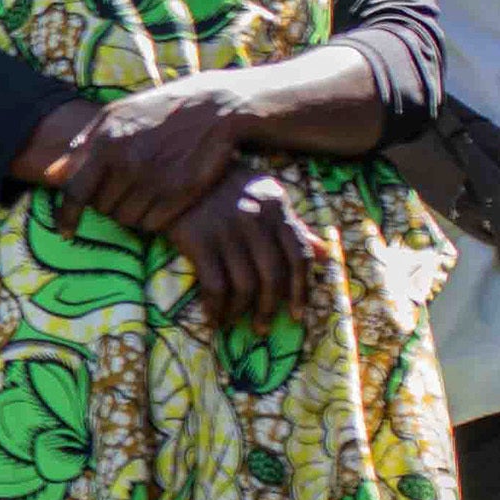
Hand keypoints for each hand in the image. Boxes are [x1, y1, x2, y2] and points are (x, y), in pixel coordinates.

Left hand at [50, 74, 262, 232]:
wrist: (215, 106)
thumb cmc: (160, 110)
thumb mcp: (116, 115)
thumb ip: (82, 146)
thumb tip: (51, 175)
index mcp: (107, 142)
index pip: (76, 192)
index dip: (67, 216)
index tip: (65, 232)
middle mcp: (128, 163)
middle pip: (103, 209)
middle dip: (108, 206)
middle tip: (124, 192)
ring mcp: (155, 179)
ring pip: (127, 220)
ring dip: (131, 214)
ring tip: (143, 194)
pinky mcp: (181, 192)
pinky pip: (152, 224)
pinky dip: (153, 220)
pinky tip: (161, 201)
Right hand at [159, 171, 313, 328]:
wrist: (176, 172)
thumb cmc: (227, 185)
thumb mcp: (266, 196)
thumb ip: (294, 225)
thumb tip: (323, 254)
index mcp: (276, 208)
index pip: (298, 256)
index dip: (301, 290)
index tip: (297, 314)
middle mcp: (255, 220)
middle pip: (272, 276)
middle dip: (270, 308)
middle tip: (263, 327)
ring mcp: (226, 231)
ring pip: (244, 285)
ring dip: (242, 312)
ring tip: (237, 323)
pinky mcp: (198, 241)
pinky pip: (214, 285)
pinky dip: (216, 308)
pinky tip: (214, 318)